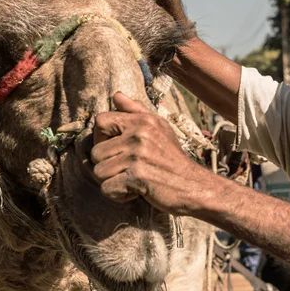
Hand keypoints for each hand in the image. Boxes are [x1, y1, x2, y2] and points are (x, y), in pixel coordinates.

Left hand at [91, 92, 208, 213]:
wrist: (193, 186)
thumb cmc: (173, 159)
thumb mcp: (160, 128)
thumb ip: (136, 111)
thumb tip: (116, 96)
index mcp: (142, 121)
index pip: (101, 121)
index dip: (100, 137)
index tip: (113, 149)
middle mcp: (139, 135)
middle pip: (96, 152)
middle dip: (107, 165)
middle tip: (126, 170)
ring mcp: (137, 156)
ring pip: (99, 171)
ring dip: (112, 181)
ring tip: (131, 180)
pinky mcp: (137, 177)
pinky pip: (107, 188)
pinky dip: (118, 195)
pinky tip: (134, 191)